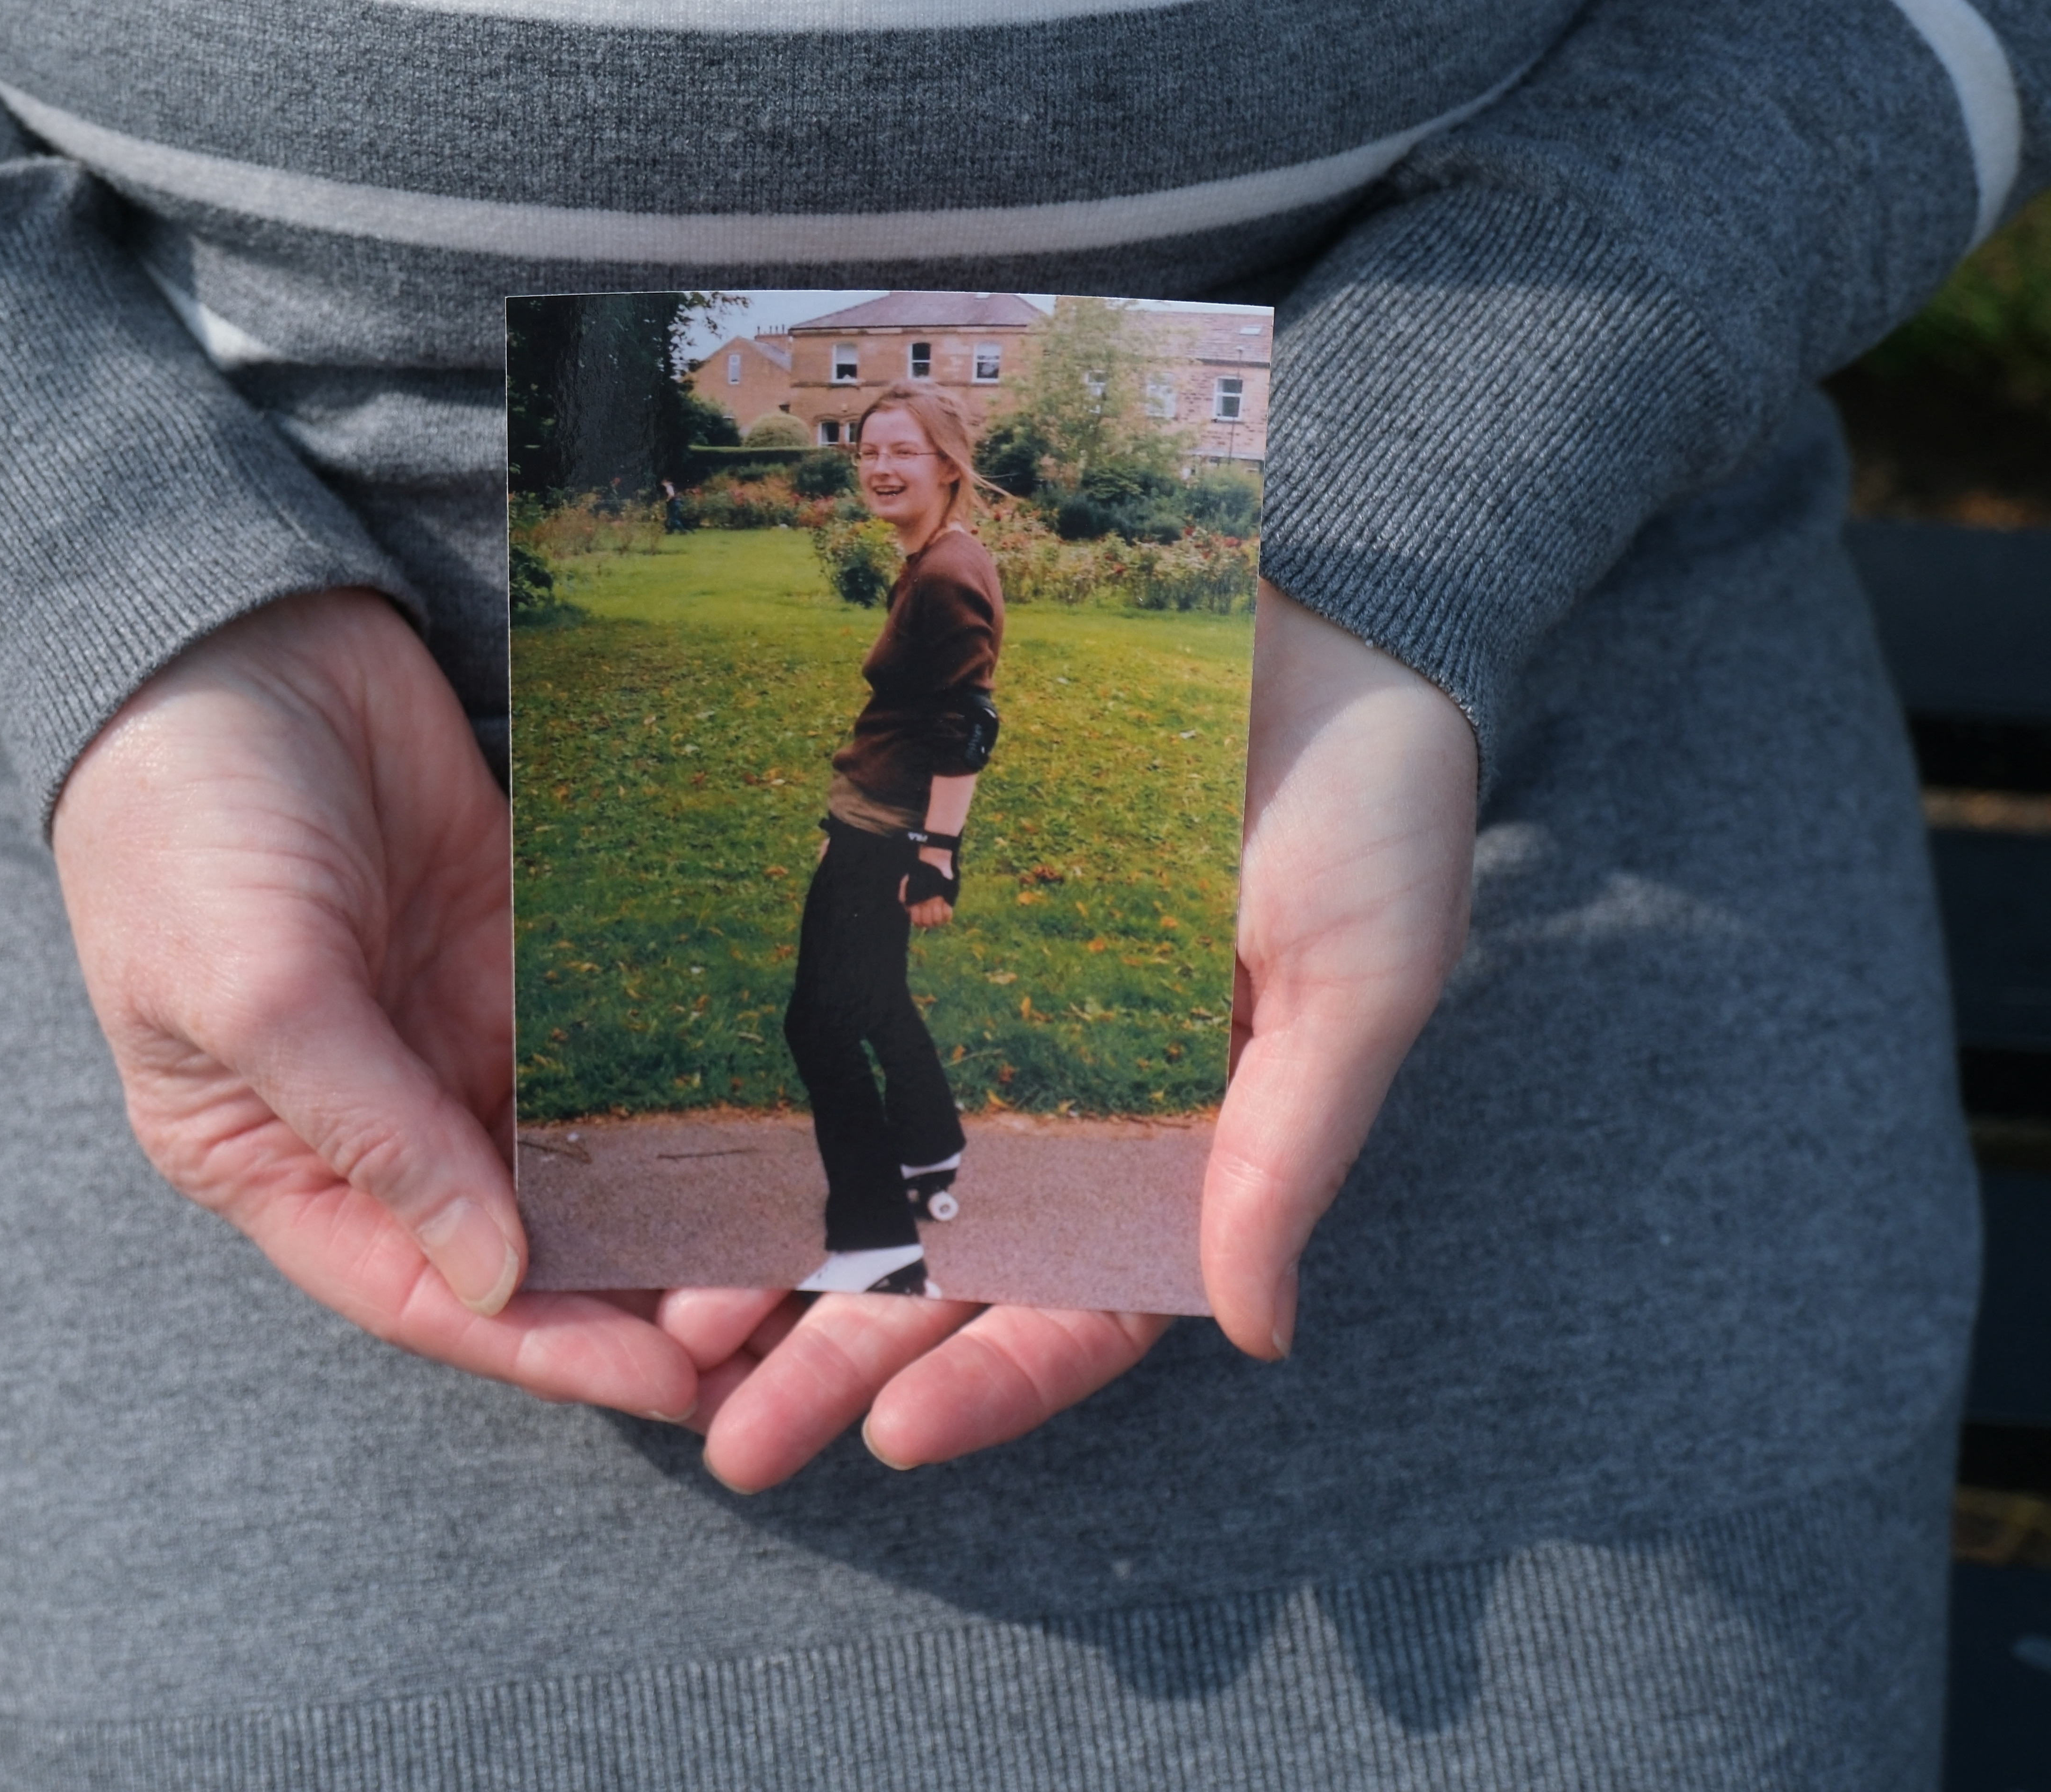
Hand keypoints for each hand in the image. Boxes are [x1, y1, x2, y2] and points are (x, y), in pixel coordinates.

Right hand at [52, 591, 696, 1419]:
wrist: (228, 640)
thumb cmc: (186, 828)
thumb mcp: (254, 993)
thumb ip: (372, 1132)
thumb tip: (492, 1273)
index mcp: (272, 1159)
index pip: (422, 1290)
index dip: (547, 1350)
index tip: (676, 1384)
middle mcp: (369, 1116)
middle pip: (516, 1244)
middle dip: (631, 1297)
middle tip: (769, 1340)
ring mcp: (445, 1033)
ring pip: (573, 1159)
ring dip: (665, 1208)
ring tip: (788, 1256)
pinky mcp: (510, 954)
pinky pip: (602, 1049)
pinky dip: (670, 1094)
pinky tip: (759, 1127)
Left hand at [666, 584, 1475, 1484]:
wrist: (1321, 605)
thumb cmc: (1377, 799)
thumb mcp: (1361, 977)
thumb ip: (1292, 1146)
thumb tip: (1252, 1331)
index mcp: (1188, 1146)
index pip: (1084, 1304)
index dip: (992, 1381)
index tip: (891, 1440)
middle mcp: (1078, 1104)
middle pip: (948, 1272)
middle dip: (839, 1363)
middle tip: (729, 1445)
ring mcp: (1001, 1015)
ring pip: (874, 1175)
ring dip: (778, 1265)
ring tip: (673, 1339)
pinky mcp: (934, 915)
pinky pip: (842, 1027)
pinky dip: (774, 1102)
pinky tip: (678, 1156)